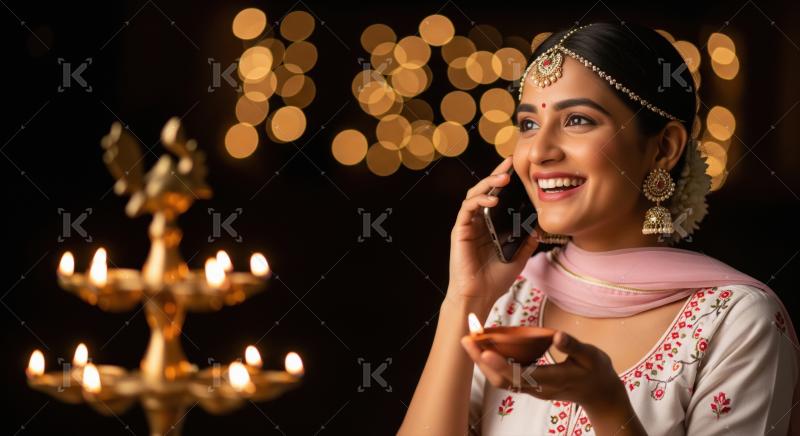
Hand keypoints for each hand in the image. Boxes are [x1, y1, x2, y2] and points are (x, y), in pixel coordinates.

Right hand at [446, 157, 539, 303]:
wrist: (479, 296)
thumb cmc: (494, 279)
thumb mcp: (519, 256)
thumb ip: (527, 240)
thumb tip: (539, 226)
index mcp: (489, 226)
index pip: (495, 197)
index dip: (504, 181)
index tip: (516, 168)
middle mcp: (476, 222)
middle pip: (484, 190)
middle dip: (496, 174)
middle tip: (509, 163)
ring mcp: (467, 225)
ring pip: (473, 194)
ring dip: (487, 183)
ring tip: (503, 178)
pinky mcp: (460, 231)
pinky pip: (467, 208)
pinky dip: (479, 200)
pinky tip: (493, 198)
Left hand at [460, 330, 627, 409]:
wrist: (600, 395)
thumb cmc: (596, 372)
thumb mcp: (591, 356)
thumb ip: (573, 346)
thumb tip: (556, 336)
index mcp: (552, 379)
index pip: (521, 375)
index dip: (501, 364)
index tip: (485, 349)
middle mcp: (537, 388)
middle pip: (502, 380)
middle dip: (482, 361)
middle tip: (466, 339)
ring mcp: (532, 390)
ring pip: (501, 381)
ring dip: (483, 363)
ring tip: (469, 341)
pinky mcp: (529, 386)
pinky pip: (505, 378)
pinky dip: (492, 364)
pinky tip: (484, 348)